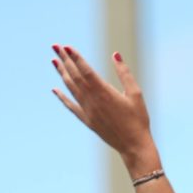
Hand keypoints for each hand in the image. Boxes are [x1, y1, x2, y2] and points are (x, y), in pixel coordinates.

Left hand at [51, 44, 154, 167]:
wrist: (133, 146)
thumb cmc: (138, 119)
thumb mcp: (135, 94)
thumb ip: (125, 74)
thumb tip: (115, 55)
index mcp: (104, 93)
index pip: (85, 70)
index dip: (75, 57)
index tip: (66, 46)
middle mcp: (92, 101)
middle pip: (75, 76)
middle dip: (65, 60)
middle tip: (55, 46)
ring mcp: (87, 111)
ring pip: (71, 88)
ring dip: (62, 74)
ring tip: (54, 61)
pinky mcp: (87, 120)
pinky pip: (71, 106)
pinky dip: (62, 97)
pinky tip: (55, 89)